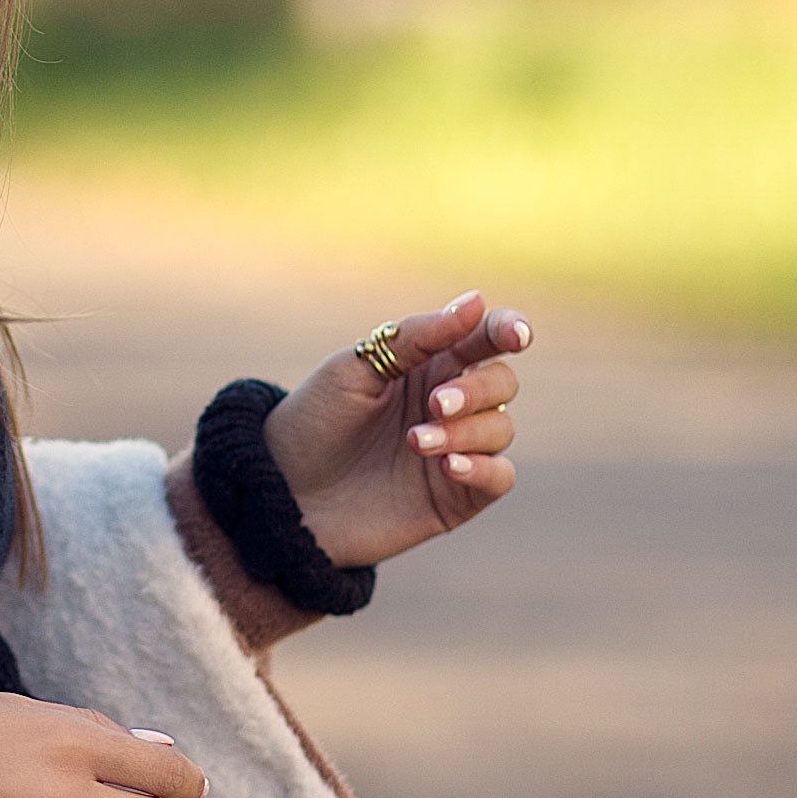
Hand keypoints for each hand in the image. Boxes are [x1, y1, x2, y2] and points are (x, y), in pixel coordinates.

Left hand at [261, 287, 531, 569]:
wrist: (283, 493)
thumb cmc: (314, 422)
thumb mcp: (355, 369)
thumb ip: (416, 337)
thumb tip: (477, 302)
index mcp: (428, 364)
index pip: (485, 338)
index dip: (507, 329)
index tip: (513, 335)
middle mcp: (450, 404)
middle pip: (502, 382)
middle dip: (477, 389)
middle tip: (435, 403)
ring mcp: (457, 449)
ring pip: (501, 427)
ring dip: (466, 431)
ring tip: (415, 441)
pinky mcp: (456, 495)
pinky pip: (500, 476)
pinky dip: (484, 467)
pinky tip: (449, 464)